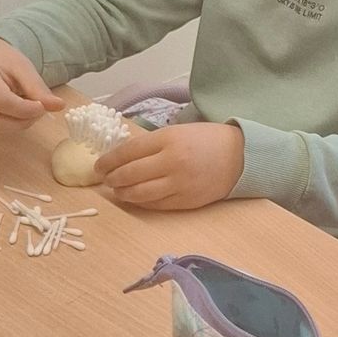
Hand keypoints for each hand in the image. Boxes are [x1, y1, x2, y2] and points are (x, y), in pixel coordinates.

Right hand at [0, 37, 59, 141]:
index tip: (41, 107)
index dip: (25, 110)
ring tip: (22, 114)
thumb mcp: (23, 68)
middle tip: (35, 113)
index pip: (1, 101)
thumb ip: (38, 88)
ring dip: (12, 130)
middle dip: (20, 123)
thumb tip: (59, 106)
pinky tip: (8, 120)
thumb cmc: (2, 61)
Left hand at [95, 121, 244, 212]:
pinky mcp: (186, 201)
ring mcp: (179, 184)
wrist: (239, 157)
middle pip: (130, 174)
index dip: (108, 161)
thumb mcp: (177, 131)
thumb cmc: (205, 140)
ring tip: (117, 190)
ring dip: (123, 193)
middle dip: (112, 178)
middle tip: (105, 179)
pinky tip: (135, 197)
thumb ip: (151, 144)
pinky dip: (141, 202)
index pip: (128, 152)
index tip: (98, 166)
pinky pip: (156, 204)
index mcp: (168, 139)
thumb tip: (121, 157)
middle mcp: (172, 162)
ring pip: (140, 193)